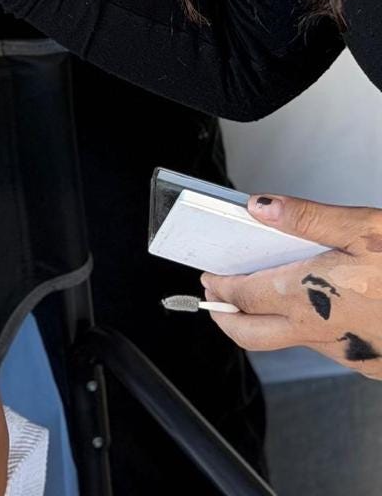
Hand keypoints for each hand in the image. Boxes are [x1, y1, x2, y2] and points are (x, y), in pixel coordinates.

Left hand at [202, 195, 381, 378]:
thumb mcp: (365, 227)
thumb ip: (307, 217)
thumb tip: (259, 207)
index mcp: (312, 295)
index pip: (244, 296)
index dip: (219, 285)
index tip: (208, 273)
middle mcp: (325, 333)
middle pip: (254, 336)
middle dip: (227, 318)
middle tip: (216, 297)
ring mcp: (350, 355)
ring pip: (294, 342)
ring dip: (273, 321)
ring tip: (269, 289)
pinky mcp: (373, 366)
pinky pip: (329, 348)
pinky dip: (313, 327)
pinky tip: (325, 304)